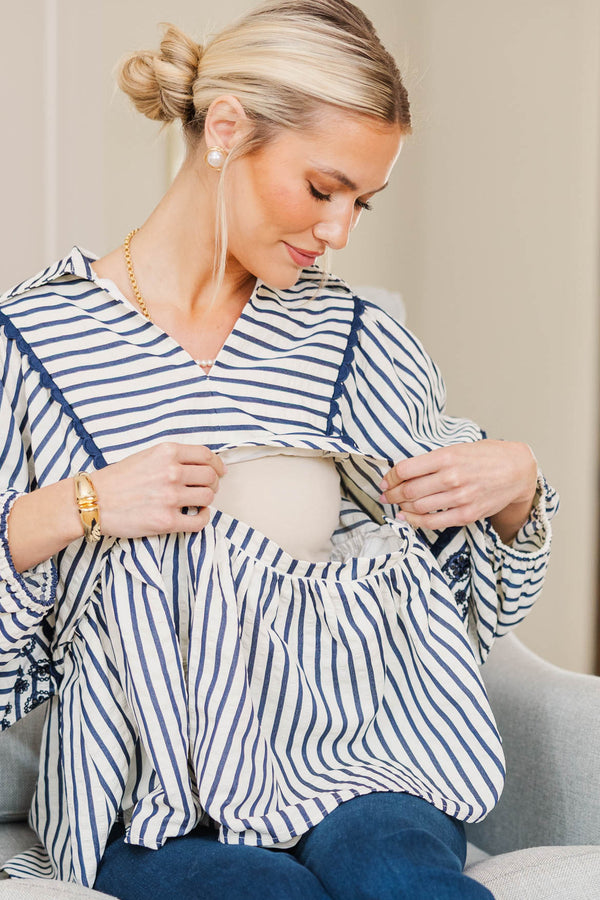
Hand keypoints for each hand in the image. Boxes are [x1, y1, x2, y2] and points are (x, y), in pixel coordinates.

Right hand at [93, 442, 226, 537]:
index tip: (219, 471)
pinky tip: (195, 515)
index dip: (218, 465)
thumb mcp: (146, 456)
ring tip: (196, 502)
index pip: (207, 456)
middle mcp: (171, 472)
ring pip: (208, 497)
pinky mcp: (166, 520)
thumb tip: (200, 465)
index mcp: (167, 452)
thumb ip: (172, 458)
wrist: (92, 501)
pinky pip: (199, 520)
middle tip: (205, 488)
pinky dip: (202, 518)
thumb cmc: (116, 479)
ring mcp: (170, 497)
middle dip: (212, 483)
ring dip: (206, 501)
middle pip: (211, 477)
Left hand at [379, 440, 537, 538]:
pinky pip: (434, 522)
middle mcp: (452, 477)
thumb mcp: (457, 448)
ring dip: (401, 508)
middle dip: (391, 494)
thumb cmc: (486, 456)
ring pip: (418, 507)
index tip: (385, 481)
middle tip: (386, 495)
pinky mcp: (467, 514)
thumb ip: (432, 460)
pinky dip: (416, 522)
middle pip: (408, 490)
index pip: (405, 469)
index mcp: (446, 457)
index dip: (390, 477)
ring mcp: (460, 497)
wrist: (517, 470)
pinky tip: (408, 518)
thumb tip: (404, 472)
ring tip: (396, 505)